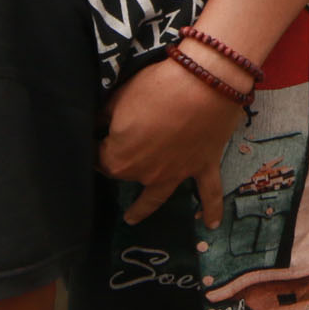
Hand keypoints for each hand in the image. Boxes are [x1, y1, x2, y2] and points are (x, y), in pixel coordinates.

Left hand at [100, 55, 233, 225]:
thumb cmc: (156, 88)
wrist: (203, 84)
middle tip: (117, 152)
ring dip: (141, 209)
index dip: (98, 146)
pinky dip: (212, 210)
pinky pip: (209, 194)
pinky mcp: (203, 166)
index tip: (96, 137)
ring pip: (155, 197)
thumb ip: (105, 117)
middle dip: (119, 164)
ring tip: (131, 219)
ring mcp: (175, 174)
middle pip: (126, 173)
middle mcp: (146, 174)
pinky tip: (211, 225)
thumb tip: (98, 124)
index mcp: (120, 159)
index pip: (100, 157)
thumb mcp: (119, 97)